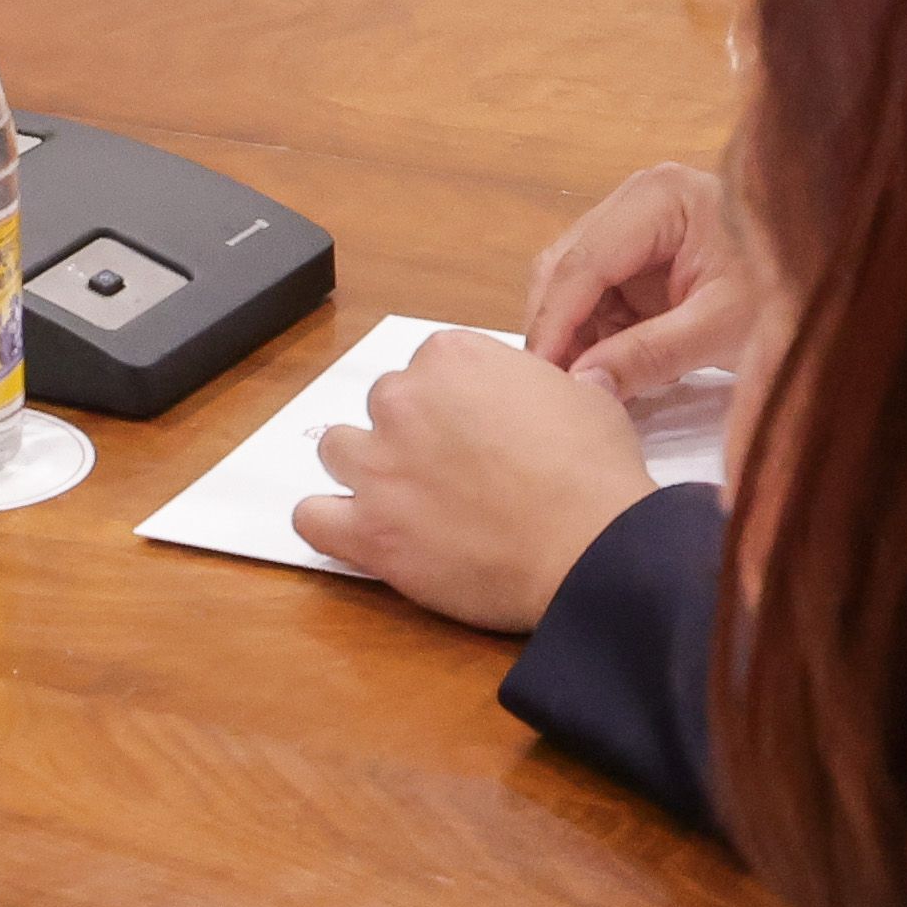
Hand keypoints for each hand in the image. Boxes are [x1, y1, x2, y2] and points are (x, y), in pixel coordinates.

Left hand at [290, 328, 657, 630]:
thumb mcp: (589, 400)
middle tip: (452, 471)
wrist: (590, 548)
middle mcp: (403, 400)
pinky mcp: (369, 530)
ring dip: (366, 469)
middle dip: (410, 433)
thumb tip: (572, 382)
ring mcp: (379, 465)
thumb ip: (555, 384)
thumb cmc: (594, 475)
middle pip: (383, 405)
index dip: (451, 401)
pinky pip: (312, 517)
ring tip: (406, 500)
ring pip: (339, 449)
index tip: (473, 428)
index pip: (427, 367)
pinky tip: (357, 532)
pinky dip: (328, 523)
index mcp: (451, 359)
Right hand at [524, 160, 769, 388]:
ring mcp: (636, 226)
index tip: (540, 373)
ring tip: (587, 387)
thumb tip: (584, 384)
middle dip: (560, 329)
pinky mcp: (641, 258)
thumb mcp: (720, 329)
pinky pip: (598, 299)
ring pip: (574, 285)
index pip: (585, 261)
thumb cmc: (790, 294)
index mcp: (660, 197)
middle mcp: (637, 200)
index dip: (556, 320)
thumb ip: (650, 354)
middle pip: (568, 267)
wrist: (831, 282)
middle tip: (555, 389)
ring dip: (576, 336)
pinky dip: (597, 337)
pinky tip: (609, 371)